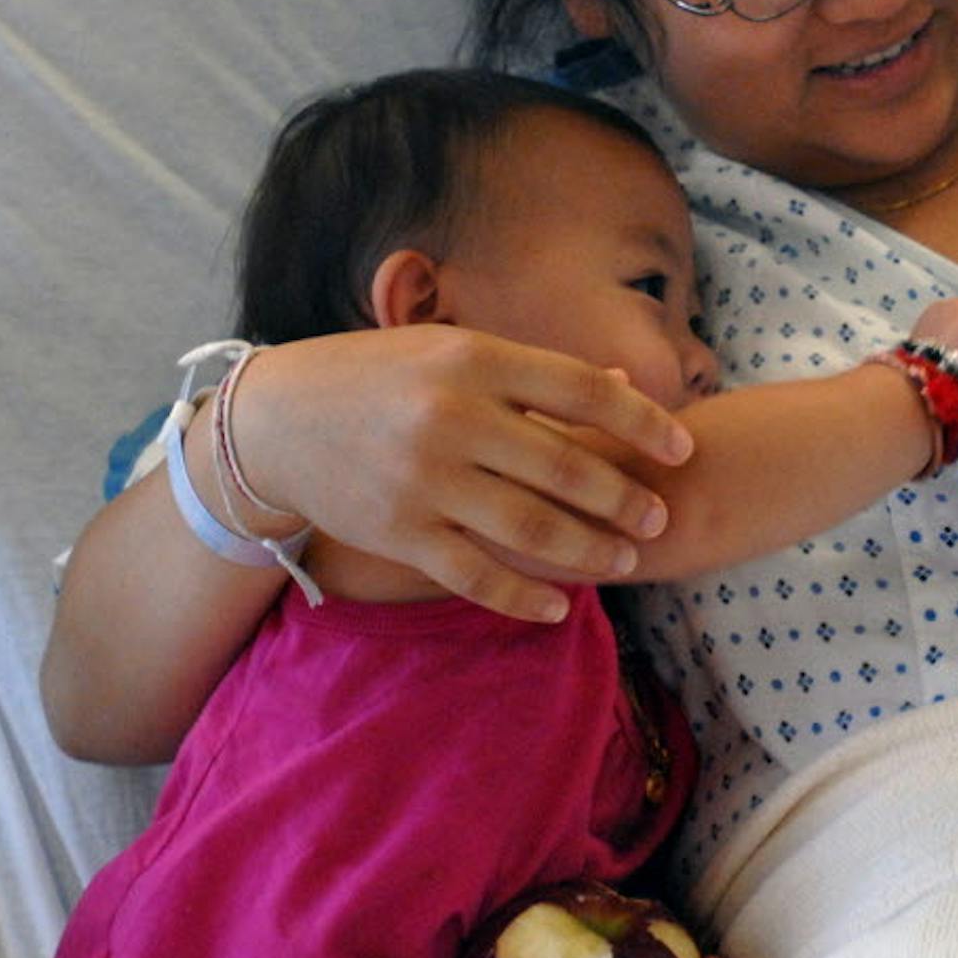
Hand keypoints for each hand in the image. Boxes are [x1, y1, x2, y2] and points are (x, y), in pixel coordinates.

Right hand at [229, 326, 692, 619]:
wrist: (274, 422)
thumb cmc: (379, 378)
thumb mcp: (451, 351)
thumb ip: (534, 373)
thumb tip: (625, 387)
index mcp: (474, 360)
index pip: (582, 391)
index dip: (642, 424)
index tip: (683, 448)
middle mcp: (453, 418)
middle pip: (566, 467)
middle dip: (625, 499)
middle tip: (658, 517)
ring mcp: (425, 480)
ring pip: (531, 528)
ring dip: (590, 551)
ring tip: (625, 560)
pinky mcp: (400, 533)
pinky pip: (477, 575)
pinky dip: (524, 596)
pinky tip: (558, 607)